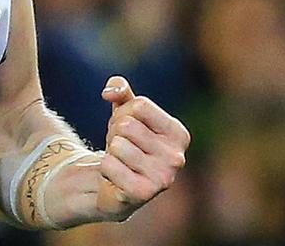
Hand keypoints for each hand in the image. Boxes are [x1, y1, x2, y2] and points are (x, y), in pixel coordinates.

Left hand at [95, 76, 189, 221]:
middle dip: (115, 133)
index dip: (124, 112)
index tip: (127, 128)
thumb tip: (109, 91)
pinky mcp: (143, 194)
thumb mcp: (125, 111)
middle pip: (126, 125)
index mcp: (178, 134)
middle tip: (121, 148)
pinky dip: (106, 169)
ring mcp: (162, 178)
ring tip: (120, 162)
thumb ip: (120, 90)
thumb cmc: (127, 144)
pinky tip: (116, 178)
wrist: (117, 185)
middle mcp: (177, 157)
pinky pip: (109, 165)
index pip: (140, 105)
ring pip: (117, 145)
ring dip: (111, 152)